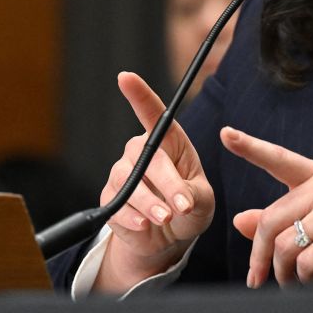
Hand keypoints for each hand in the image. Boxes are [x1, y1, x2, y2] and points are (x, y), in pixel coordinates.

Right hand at [94, 71, 214, 291]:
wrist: (170, 236)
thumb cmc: (190, 206)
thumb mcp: (202, 199)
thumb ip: (194, 195)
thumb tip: (180, 202)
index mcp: (169, 141)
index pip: (152, 113)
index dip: (139, 94)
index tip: (126, 77)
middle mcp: (142, 151)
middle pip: (147, 156)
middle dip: (168, 183)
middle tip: (183, 206)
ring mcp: (123, 173)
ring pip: (129, 182)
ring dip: (150, 203)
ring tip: (166, 218)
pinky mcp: (110, 198)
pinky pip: (116, 205)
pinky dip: (133, 218)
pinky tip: (145, 226)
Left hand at [222, 127, 312, 288]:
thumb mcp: (311, 224)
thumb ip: (277, 221)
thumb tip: (240, 220)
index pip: (279, 159)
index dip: (251, 147)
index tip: (226, 134)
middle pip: (271, 219)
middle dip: (260, 256)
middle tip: (259, 277)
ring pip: (284, 245)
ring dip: (282, 273)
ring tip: (293, 281)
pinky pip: (304, 261)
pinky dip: (301, 279)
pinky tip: (311, 281)